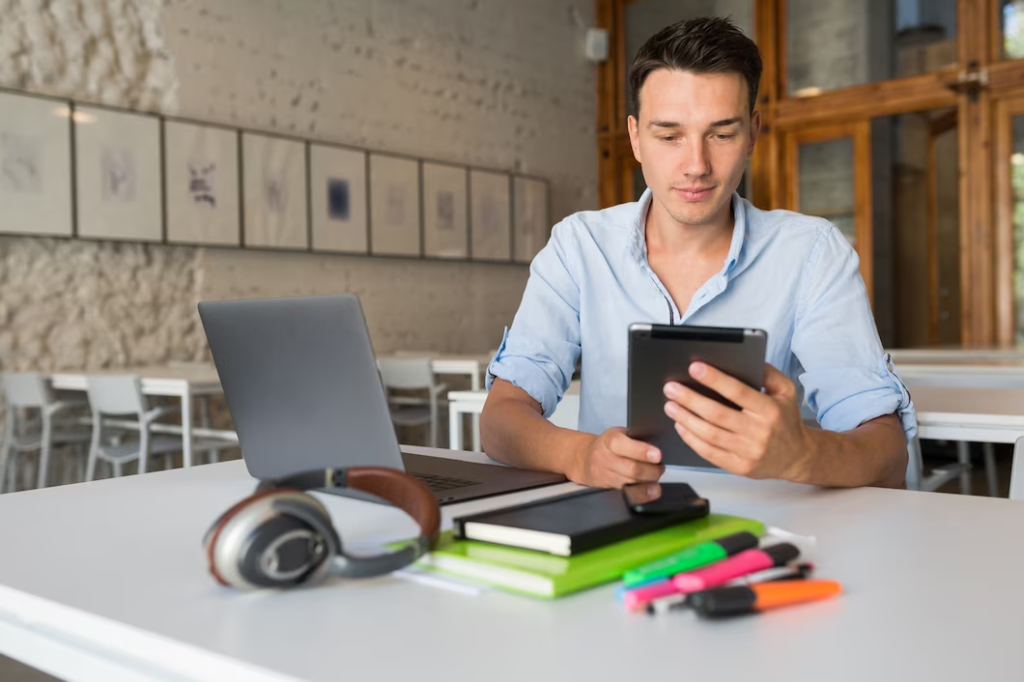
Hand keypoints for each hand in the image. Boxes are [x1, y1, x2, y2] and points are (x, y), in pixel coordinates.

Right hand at [569, 427, 664, 487]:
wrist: (585, 458)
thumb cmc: (608, 445)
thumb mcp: (619, 434)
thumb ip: (635, 439)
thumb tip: (659, 446)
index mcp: (609, 440)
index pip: (623, 444)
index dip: (641, 451)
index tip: (657, 455)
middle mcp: (604, 458)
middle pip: (631, 469)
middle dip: (651, 471)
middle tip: (660, 468)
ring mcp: (604, 475)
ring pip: (630, 483)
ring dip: (648, 482)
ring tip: (655, 476)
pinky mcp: (606, 489)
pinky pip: (627, 494)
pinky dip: (641, 493)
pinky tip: (651, 491)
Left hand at [662, 362, 811, 480]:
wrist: (797, 457)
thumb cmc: (785, 420)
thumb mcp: (786, 391)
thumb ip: (768, 373)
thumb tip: (744, 359)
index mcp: (769, 410)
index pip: (738, 392)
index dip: (714, 379)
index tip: (695, 367)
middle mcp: (758, 432)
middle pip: (717, 414)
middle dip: (690, 399)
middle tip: (671, 388)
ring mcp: (748, 452)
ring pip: (709, 434)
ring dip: (685, 418)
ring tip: (670, 405)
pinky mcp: (739, 467)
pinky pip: (709, 453)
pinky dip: (691, 439)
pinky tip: (680, 426)